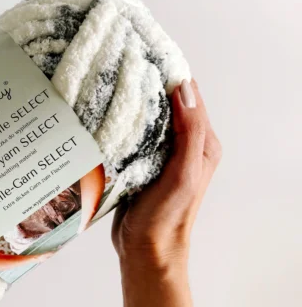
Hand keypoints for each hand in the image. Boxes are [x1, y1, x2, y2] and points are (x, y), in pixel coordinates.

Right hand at [112, 79, 221, 274]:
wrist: (145, 249)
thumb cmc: (168, 215)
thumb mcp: (183, 173)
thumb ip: (189, 133)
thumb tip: (184, 88)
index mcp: (202, 143)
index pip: (190, 97)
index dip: (171, 75)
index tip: (146, 56)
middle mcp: (183, 144)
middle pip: (167, 104)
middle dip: (148, 85)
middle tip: (121, 66)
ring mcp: (160, 153)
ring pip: (148, 118)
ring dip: (133, 103)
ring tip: (109, 84)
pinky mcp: (140, 162)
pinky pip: (133, 134)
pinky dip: (122, 123)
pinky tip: (105, 115)